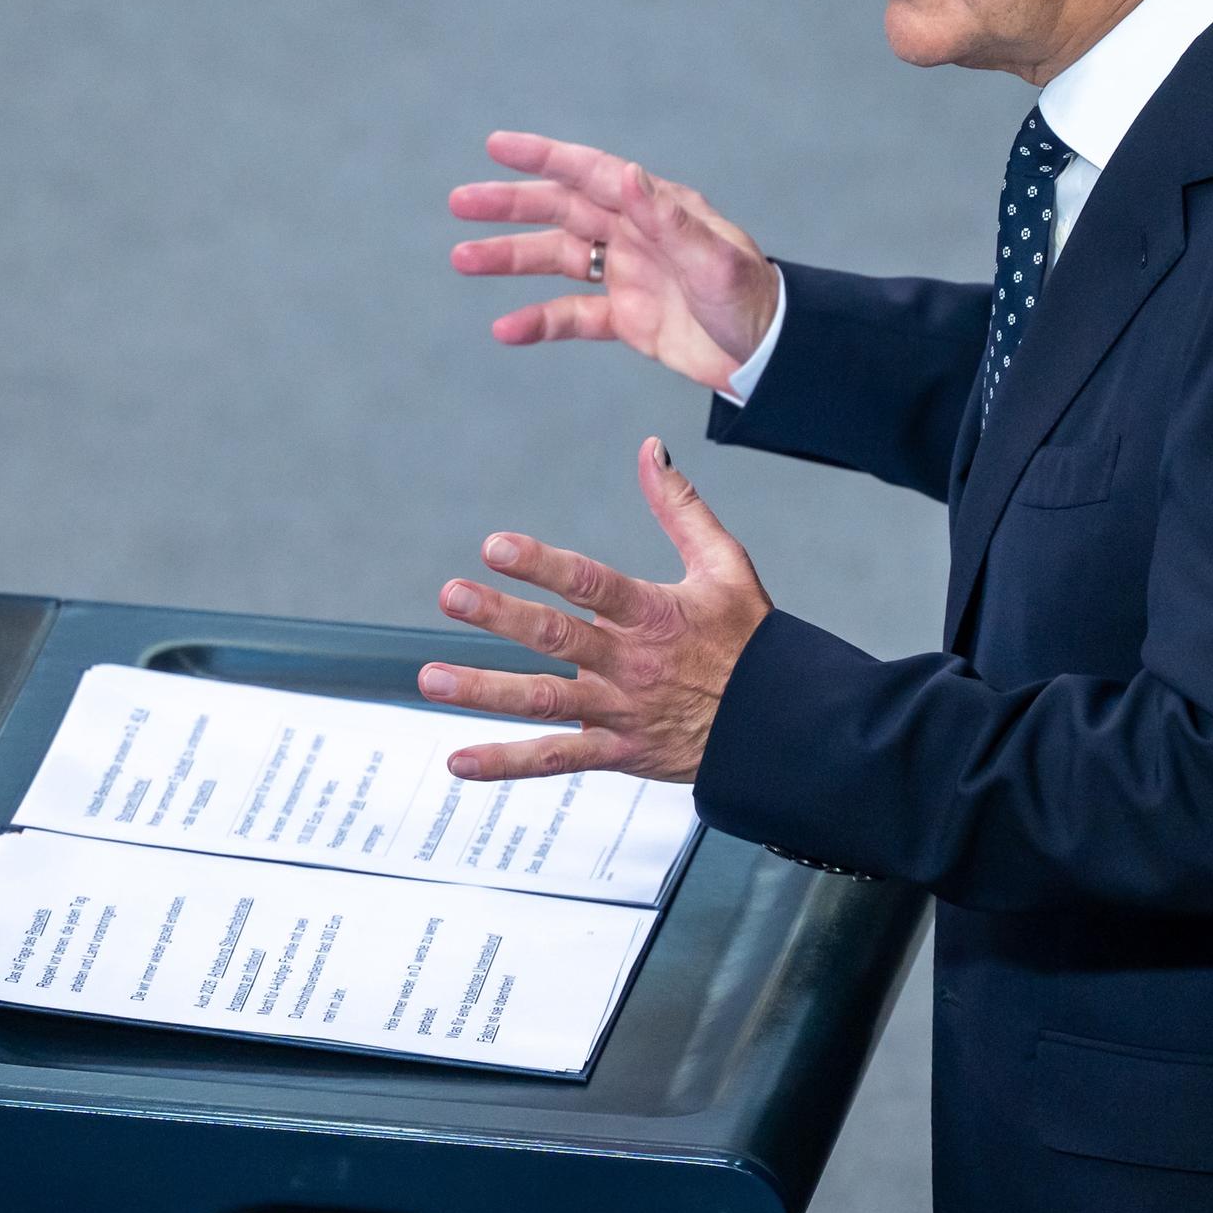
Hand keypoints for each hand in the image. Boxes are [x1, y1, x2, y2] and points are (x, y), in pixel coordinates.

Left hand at [421, 438, 772, 783]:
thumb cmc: (751, 641)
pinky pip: (555, 760)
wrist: (781, 724)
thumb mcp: (725, 565)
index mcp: (654, 613)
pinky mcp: (616, 752)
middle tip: (452, 595)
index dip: (543, 564)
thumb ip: (681, 507)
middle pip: (558, 638)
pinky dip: (506, 763)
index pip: (591, 583)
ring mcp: (620, 710)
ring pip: (543, 702)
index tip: (495, 545)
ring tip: (431, 679)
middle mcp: (630, 663)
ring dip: (484, 690)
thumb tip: (651, 450)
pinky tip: (458, 759)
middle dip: (501, 615)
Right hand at [451, 131, 779, 391]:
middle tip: (460, 202)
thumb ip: (668, 220)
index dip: (545, 158)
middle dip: (510, 205)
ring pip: (557, 258)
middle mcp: (635, 233)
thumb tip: (628, 174)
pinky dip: (538, 320)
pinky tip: (504, 329)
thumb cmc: (752, 298)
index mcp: (656, 208)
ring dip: (510, 258)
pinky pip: (572, 315)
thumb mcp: (714, 258)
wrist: (771, 356)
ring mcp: (628, 274)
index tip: (497, 146)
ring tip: (462, 259)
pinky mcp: (627, 318)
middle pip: (562, 209)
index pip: (592, 173)